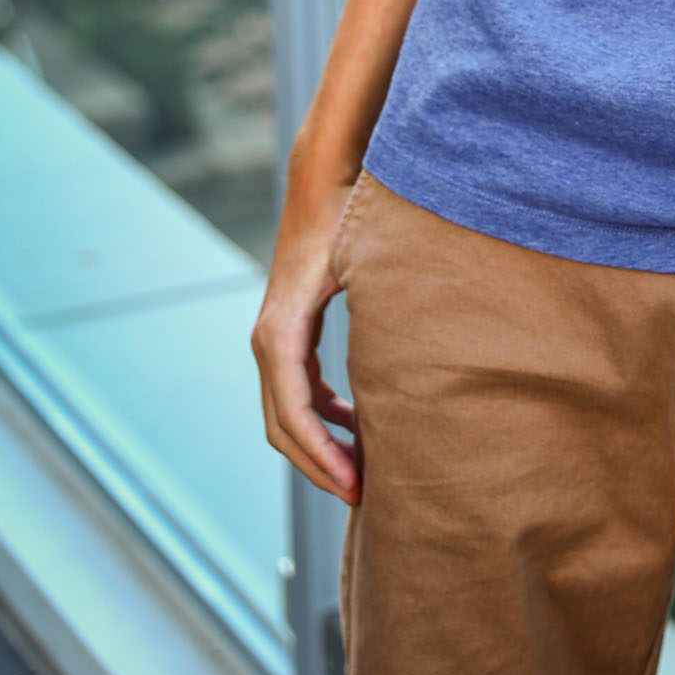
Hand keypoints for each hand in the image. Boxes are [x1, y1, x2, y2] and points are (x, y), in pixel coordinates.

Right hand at [250, 179, 361, 504]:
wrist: (321, 177)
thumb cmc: (346, 215)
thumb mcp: (364, 264)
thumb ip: (378, 313)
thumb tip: (404, 371)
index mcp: (281, 332)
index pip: (293, 415)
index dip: (322, 457)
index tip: (358, 487)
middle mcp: (269, 339)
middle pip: (283, 426)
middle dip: (319, 465)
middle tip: (365, 497)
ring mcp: (274, 335)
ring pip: (286, 413)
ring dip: (318, 446)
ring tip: (364, 471)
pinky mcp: (288, 330)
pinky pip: (296, 390)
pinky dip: (320, 416)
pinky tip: (357, 426)